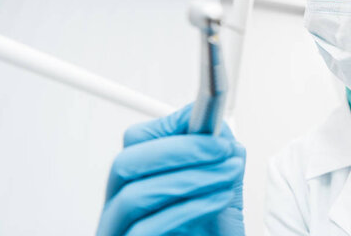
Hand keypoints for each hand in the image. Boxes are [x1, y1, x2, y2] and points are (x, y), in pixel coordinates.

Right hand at [96, 103, 245, 235]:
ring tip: (230, 172)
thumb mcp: (218, 186)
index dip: (172, 127)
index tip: (211, 125)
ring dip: (192, 176)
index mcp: (138, 179)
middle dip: (180, 149)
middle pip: (126, 162)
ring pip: (135, 194)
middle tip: (222, 148)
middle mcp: (120, 204)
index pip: (135, 140)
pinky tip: (220, 198)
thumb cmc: (212, 232)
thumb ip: (214, 154)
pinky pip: (147, 228)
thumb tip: (214, 125)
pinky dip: (190, 206)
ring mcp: (120, 230)